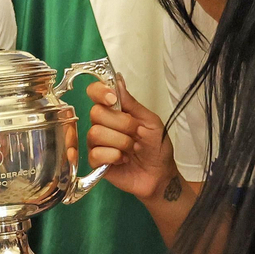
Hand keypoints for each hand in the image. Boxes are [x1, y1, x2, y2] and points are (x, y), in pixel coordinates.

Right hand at [85, 77, 179, 201]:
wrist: (159, 174)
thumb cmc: (156, 147)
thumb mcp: (150, 121)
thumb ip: (132, 103)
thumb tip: (117, 79)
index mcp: (114, 110)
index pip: (94, 92)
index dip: (99, 92)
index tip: (112, 99)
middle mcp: (102, 124)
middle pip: (96, 113)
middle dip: (122, 124)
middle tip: (135, 134)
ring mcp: (96, 143)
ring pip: (96, 133)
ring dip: (121, 142)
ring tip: (131, 149)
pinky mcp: (95, 161)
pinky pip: (95, 153)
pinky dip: (114, 156)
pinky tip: (122, 160)